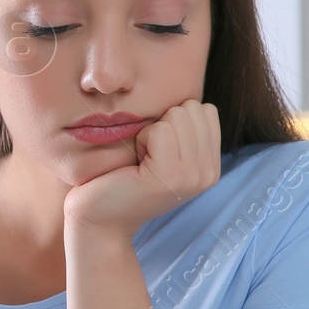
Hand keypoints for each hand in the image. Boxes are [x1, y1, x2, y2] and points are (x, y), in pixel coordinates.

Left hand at [64, 99, 220, 241]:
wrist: (98, 219)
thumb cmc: (120, 179)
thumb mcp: (161, 152)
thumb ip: (183, 129)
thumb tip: (187, 89)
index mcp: (210, 165)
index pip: (204, 109)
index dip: (172, 120)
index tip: (155, 150)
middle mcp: (208, 173)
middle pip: (192, 107)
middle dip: (161, 123)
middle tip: (144, 157)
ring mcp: (192, 176)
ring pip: (177, 115)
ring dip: (149, 132)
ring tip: (139, 161)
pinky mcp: (170, 177)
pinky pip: (159, 130)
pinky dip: (140, 140)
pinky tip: (133, 165)